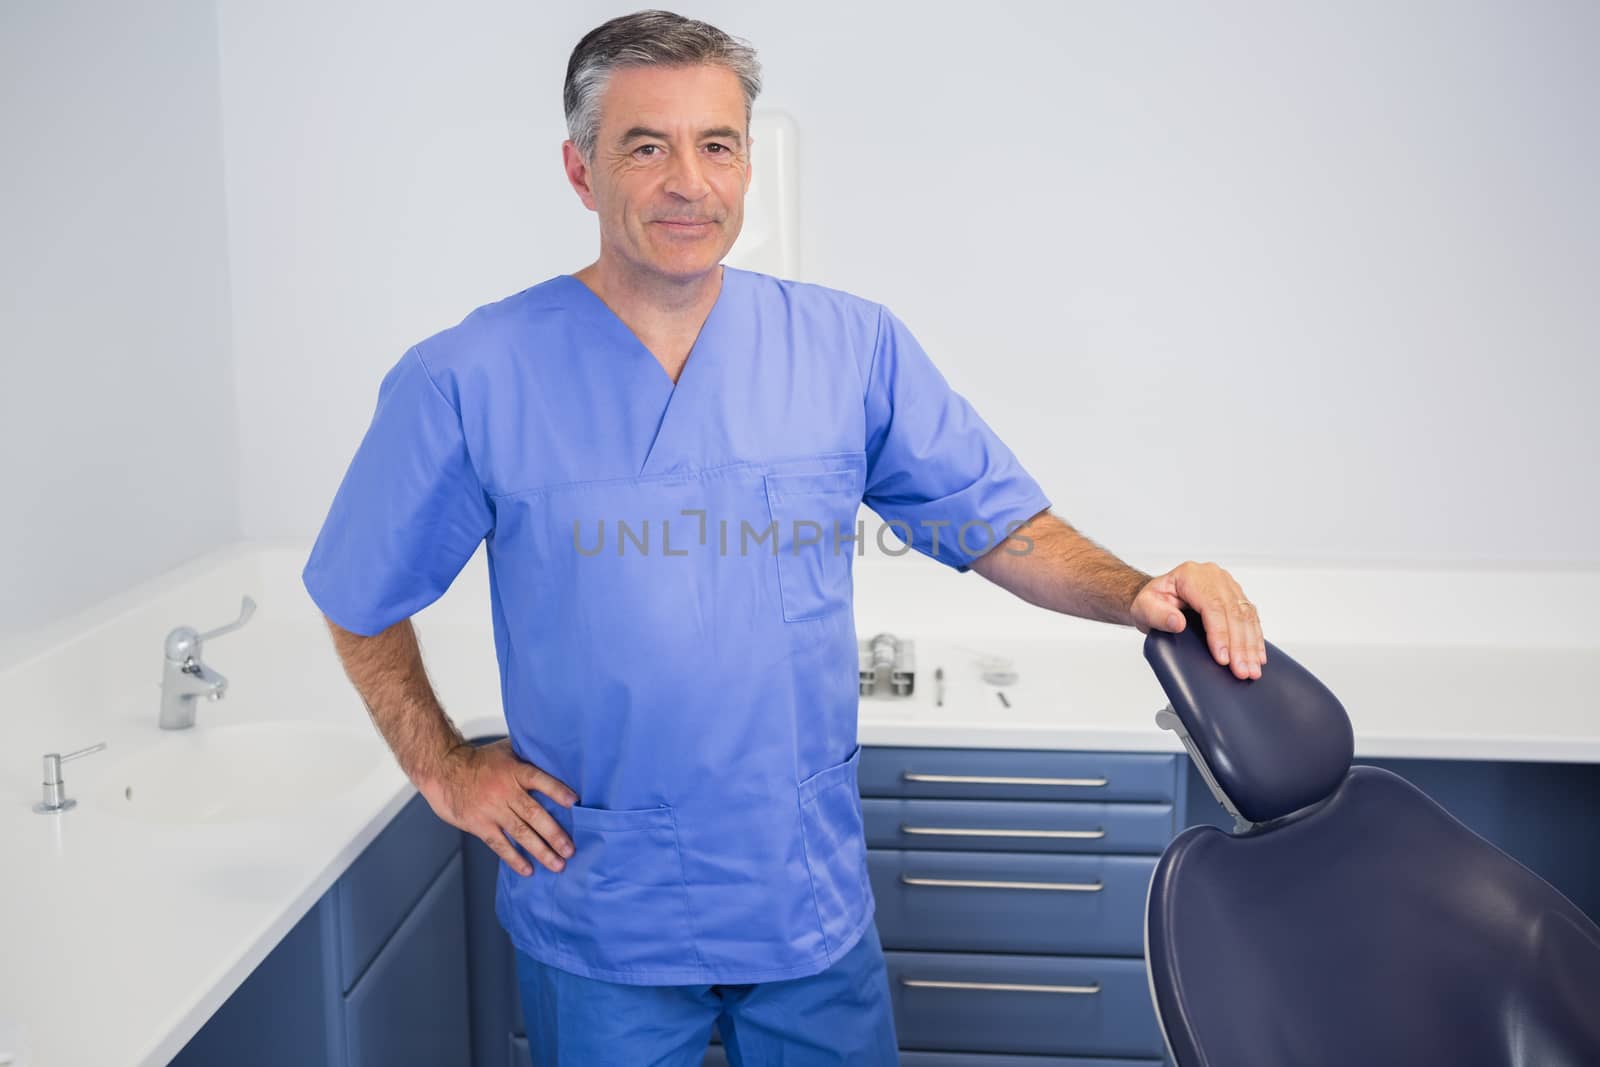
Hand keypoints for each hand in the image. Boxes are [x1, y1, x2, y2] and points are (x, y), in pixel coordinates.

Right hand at [421, 738, 577, 875]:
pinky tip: (528, 869)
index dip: (557, 790)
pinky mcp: (479, 824)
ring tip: (557, 864)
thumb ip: (527, 755)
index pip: (540, 780)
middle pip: (534, 814)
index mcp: (514, 771)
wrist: (443, 769)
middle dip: (554, 834)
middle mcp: (505, 791)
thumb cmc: (477, 760)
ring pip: (521, 833)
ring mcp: (492, 810)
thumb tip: (555, 753)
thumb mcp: (505, 750)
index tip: (574, 802)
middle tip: (570, 850)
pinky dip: (514, 858)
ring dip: (541, 850)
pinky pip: (499, 844)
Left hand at [1131, 561, 1265, 680]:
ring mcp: (1226, 585)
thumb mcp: (1143, 607)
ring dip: (1251, 645)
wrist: (1155, 599)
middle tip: (1242, 671)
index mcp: (1191, 575)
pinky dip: (1255, 638)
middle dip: (1240, 645)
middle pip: (1234, 612)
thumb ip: (1157, 614)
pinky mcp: (1235, 595)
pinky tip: (1258, 656)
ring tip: (1252, 669)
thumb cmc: (1150, 602)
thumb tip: (1177, 622)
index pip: (1213, 606)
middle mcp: (1213, 576)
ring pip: (1246, 615)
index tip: (1223, 658)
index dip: (1220, 633)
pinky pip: (1250, 617)